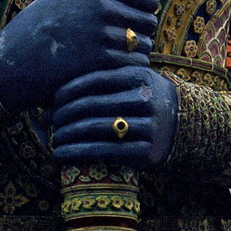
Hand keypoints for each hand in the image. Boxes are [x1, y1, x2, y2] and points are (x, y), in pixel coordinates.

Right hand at [0, 0, 158, 113]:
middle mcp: (100, 4)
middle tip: (122, 46)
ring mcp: (100, 33)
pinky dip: (126, 71)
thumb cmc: (43, 29)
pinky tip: (110, 72)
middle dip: (139, 34)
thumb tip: (146, 2)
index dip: (143, 13)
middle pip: (148, 22)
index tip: (132, 24)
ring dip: (134, 55)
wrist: (13, 60)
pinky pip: (133, 65)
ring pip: (144, 46)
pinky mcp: (98, 61)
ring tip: (114, 59)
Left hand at [50, 65, 177, 168]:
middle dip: (64, 114)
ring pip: (96, 128)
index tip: (51, 102)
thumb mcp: (132, 81)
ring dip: (67, 134)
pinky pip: (106, 152)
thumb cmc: (143, 100)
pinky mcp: (148, 153)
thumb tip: (54, 95)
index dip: (68, 91)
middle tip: (48, 121)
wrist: (183, 126)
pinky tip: (60, 155)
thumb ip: (104, 81)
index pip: (94, 80)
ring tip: (52, 138)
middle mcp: (145, 99)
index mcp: (138, 75)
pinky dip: (78, 153)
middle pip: (93, 105)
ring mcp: (148, 127)